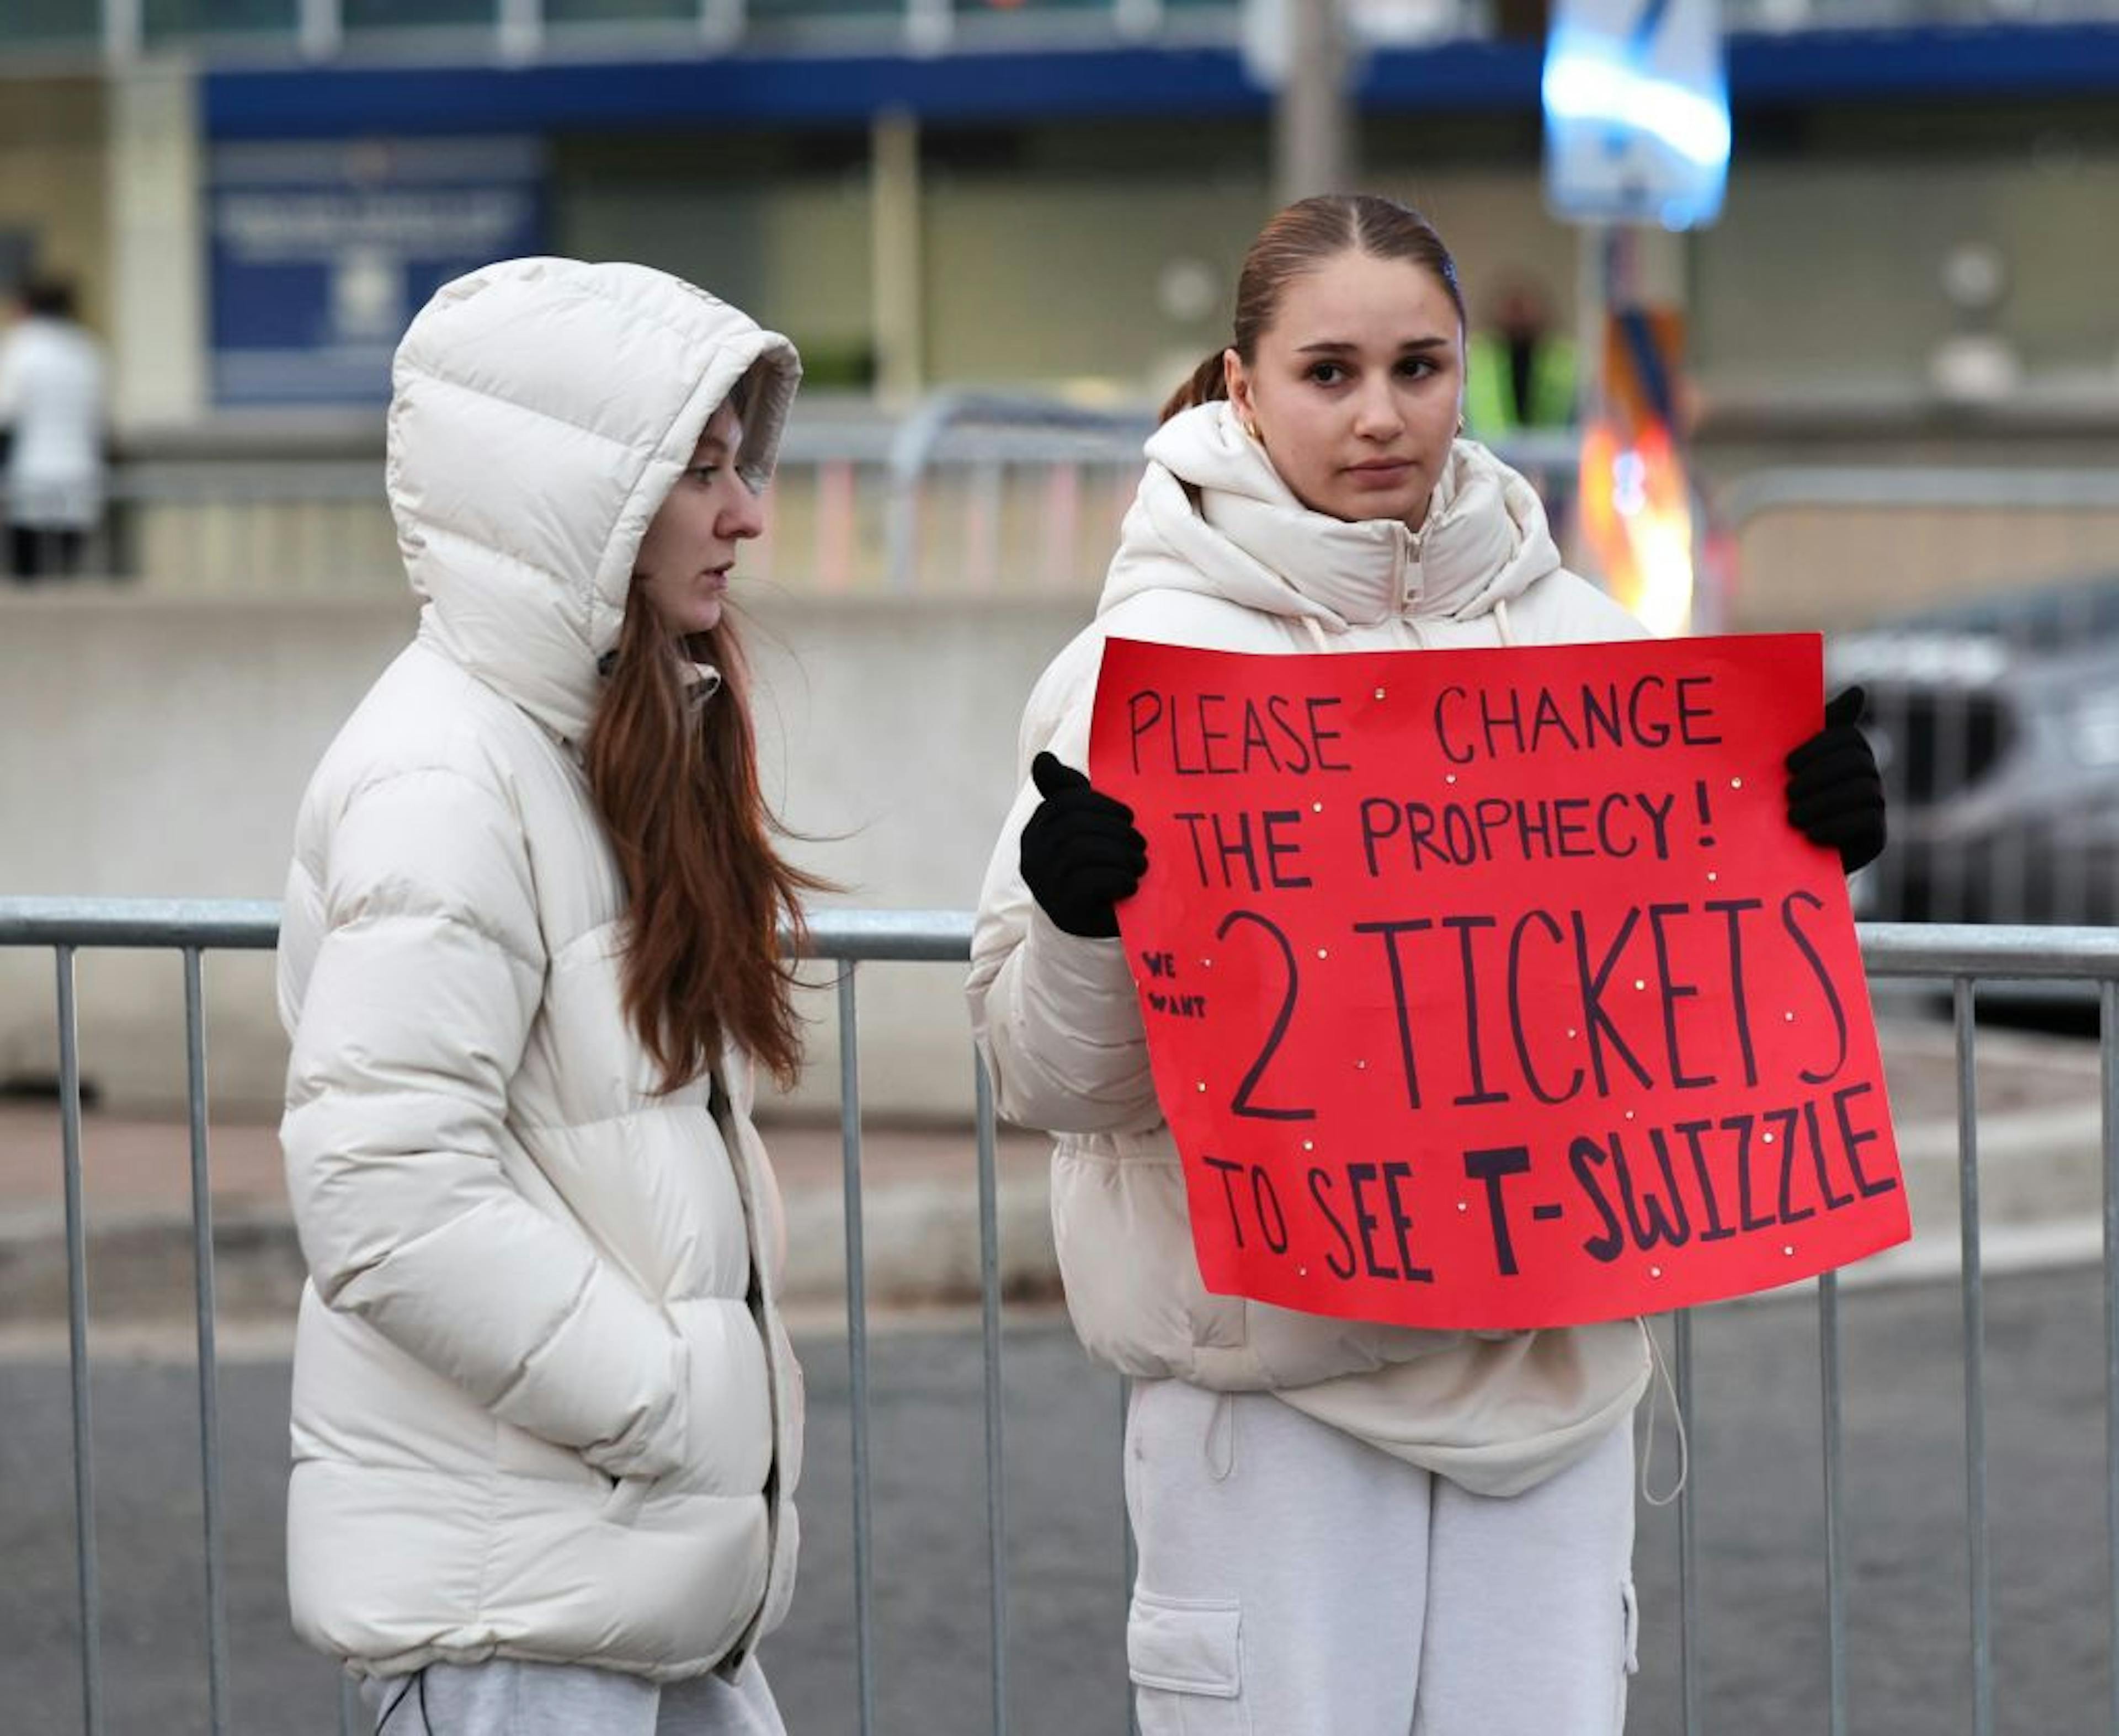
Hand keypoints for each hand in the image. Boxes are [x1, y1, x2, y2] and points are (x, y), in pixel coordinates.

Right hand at [1019, 752, 1147, 938]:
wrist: (1089, 926)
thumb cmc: (1093, 867)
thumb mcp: (1085, 827)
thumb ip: (1068, 793)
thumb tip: (1042, 759)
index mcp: (1036, 830)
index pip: (1064, 802)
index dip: (1101, 804)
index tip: (1127, 817)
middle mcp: (1033, 855)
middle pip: (1075, 825)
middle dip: (1116, 831)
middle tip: (1140, 844)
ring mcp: (1044, 882)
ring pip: (1083, 852)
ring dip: (1122, 855)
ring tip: (1139, 865)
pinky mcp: (1062, 908)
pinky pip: (1090, 882)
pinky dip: (1118, 879)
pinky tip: (1130, 886)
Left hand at [1785, 687, 1886, 874]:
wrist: (1783, 852)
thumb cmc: (1783, 797)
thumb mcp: (1791, 763)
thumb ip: (1816, 726)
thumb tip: (1860, 690)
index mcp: (1848, 751)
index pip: (1847, 736)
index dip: (1818, 747)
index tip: (1788, 764)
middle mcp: (1867, 774)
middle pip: (1856, 762)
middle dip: (1818, 778)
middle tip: (1787, 795)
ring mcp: (1876, 803)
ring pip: (1863, 791)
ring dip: (1822, 804)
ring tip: (1793, 818)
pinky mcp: (1877, 834)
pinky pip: (1868, 821)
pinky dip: (1836, 826)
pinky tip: (1811, 834)